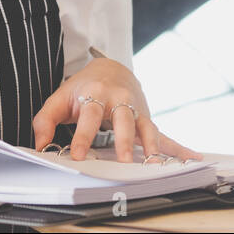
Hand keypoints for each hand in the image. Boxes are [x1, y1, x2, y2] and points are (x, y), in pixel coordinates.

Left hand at [32, 57, 201, 162]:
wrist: (112, 68)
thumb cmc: (83, 88)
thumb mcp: (60, 98)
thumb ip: (46, 120)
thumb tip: (41, 145)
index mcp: (95, 93)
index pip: (89, 115)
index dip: (83, 136)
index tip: (78, 156)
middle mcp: (119, 99)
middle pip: (123, 119)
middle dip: (125, 140)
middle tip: (124, 161)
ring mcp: (137, 108)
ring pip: (146, 127)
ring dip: (151, 146)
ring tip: (154, 165)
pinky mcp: (147, 118)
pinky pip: (163, 134)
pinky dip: (178, 147)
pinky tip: (193, 158)